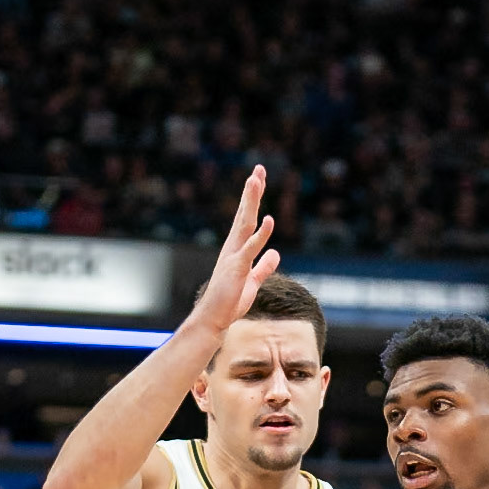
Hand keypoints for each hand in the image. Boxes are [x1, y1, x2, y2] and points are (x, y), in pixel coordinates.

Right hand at [190, 166, 279, 338]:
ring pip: (245, 224)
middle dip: (252, 192)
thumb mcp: (253, 282)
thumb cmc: (230, 303)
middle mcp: (233, 248)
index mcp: (237, 249)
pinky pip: (250, 248)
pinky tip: (268, 220)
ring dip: (251, 201)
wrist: (214, 320)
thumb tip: (275, 253)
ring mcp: (234, 256)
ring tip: (256, 180)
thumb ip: (263, 267)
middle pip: (245, 214)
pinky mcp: (237, 269)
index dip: (254, 199)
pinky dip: (260, 235)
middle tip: (258, 169)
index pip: (247, 219)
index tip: (259, 178)